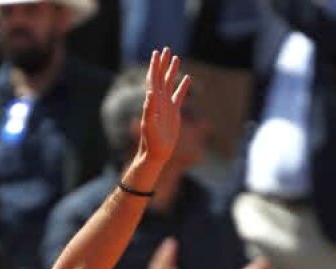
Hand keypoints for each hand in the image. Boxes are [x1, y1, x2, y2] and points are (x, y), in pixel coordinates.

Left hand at [133, 48, 191, 173]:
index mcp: (153, 102)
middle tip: (166, 49)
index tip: (157, 53)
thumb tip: (150, 93)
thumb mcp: (149, 125)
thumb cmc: (151, 141)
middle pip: (161, 77)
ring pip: (169, 84)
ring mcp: (166, 106)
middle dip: (163, 63)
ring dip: (172, 71)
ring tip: (176, 58)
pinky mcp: (173, 113)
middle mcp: (158, 101)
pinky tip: (187, 79)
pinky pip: (178, 96)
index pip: (153, 79)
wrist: (156, 153)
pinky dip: (182, 87)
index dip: (155, 66)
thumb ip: (149, 109)